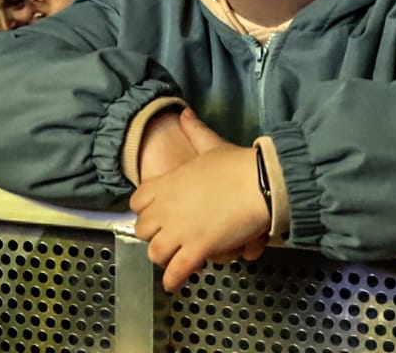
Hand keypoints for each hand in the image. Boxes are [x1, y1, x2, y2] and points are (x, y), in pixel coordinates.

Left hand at [130, 109, 269, 291]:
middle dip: (153, 235)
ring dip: (163, 258)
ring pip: (155, 253)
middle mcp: (165, 208)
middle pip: (143, 230)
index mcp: (165, 183)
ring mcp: (179, 231)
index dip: (146, 209)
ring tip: (173, 260)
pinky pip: (176, 272)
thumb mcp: (210, 145)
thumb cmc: (236, 164)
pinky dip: (173, 280)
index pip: (137, 202)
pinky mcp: (196, 249)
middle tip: (168, 237)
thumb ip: (194, 131)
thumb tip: (183, 113)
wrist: (258, 184)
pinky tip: (174, 284)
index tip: (158, 213)